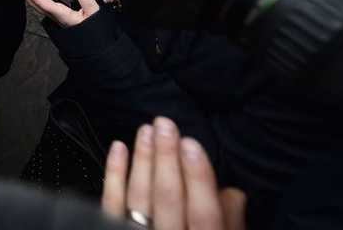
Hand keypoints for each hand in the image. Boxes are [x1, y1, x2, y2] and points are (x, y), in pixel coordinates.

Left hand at [15, 0, 98, 27]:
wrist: (94, 46)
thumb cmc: (93, 31)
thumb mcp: (92, 11)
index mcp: (61, 14)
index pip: (40, 0)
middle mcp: (55, 17)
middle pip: (34, 3)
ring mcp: (56, 19)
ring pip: (37, 6)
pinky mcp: (59, 20)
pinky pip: (44, 8)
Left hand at [102, 117, 245, 229]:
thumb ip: (231, 226)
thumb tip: (231, 191)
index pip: (204, 214)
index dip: (198, 178)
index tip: (191, 143)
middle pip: (168, 200)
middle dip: (166, 159)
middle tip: (164, 124)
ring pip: (138, 199)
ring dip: (143, 160)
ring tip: (146, 130)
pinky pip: (111, 204)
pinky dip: (113, 175)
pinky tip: (118, 148)